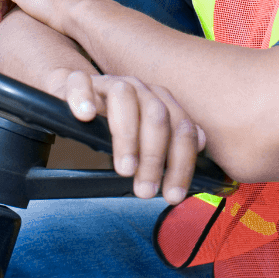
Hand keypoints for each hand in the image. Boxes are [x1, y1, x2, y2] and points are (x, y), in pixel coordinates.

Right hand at [46, 68, 206, 204]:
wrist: (79, 95)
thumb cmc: (116, 121)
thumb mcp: (147, 135)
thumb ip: (174, 140)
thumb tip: (201, 143)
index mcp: (160, 101)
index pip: (181, 128)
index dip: (181, 163)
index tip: (172, 195)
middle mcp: (139, 89)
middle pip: (156, 115)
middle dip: (154, 156)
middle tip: (145, 189)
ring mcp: (108, 83)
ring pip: (123, 96)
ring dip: (126, 135)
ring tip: (125, 168)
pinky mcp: (76, 82)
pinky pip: (80, 83)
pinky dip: (83, 98)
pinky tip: (86, 117)